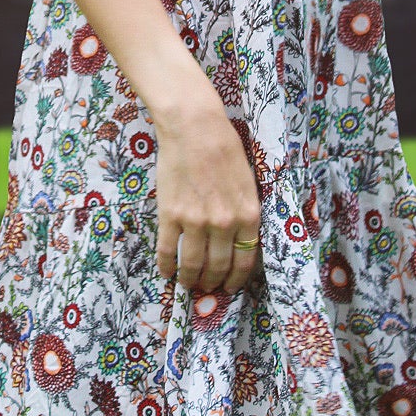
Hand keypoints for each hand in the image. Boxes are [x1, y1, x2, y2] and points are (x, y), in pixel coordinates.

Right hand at [152, 93, 261, 295]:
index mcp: (248, 215)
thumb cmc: (224, 148)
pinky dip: (166, 266)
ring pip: (193, 264)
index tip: (230, 286)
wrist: (194, 127)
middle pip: (219, 267)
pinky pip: (168, 250)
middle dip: (213, 283)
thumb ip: (245, 211)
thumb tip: (239, 239)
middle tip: (208, 288)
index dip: (237, 279)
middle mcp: (224, 223)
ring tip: (188, 284)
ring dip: (190, 280)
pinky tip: (166, 272)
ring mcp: (196, 221)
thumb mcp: (248, 182)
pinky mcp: (171, 215)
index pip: (245, 260)